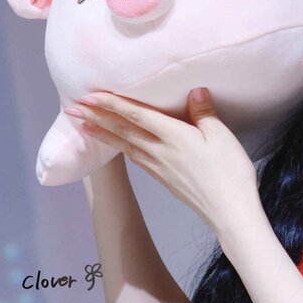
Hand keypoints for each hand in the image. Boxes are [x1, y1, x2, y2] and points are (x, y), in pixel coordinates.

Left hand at [64, 87, 258, 233]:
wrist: (229, 212)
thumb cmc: (230, 173)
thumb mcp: (222, 136)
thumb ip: (204, 112)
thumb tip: (195, 90)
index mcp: (174, 136)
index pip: (135, 115)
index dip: (111, 103)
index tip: (89, 96)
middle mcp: (160, 152)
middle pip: (123, 131)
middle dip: (96, 117)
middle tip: (73, 109)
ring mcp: (159, 168)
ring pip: (125, 146)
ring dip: (103, 134)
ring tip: (84, 126)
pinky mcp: (164, 180)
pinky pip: (136, 159)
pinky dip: (121, 149)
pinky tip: (118, 147)